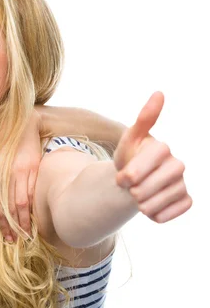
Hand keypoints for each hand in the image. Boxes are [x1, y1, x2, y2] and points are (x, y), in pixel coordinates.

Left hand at [0, 109, 40, 240]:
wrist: (22, 124)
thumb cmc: (1, 144)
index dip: (1, 223)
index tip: (6, 236)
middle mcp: (7, 173)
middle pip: (10, 207)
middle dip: (13, 226)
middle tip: (16, 241)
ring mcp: (23, 171)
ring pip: (24, 201)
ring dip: (26, 220)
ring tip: (27, 234)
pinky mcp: (36, 167)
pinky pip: (34, 191)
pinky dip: (34, 206)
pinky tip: (35, 216)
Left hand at [114, 92, 191, 222]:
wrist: (132, 180)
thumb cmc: (129, 157)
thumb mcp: (129, 139)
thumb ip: (144, 119)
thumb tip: (159, 93)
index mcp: (162, 148)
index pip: (143, 167)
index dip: (129, 173)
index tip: (122, 176)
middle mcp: (177, 165)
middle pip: (149, 187)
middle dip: (132, 190)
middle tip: (130, 187)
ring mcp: (182, 184)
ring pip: (157, 202)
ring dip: (141, 204)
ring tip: (137, 197)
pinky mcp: (186, 200)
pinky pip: (170, 214)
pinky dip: (155, 214)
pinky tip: (150, 207)